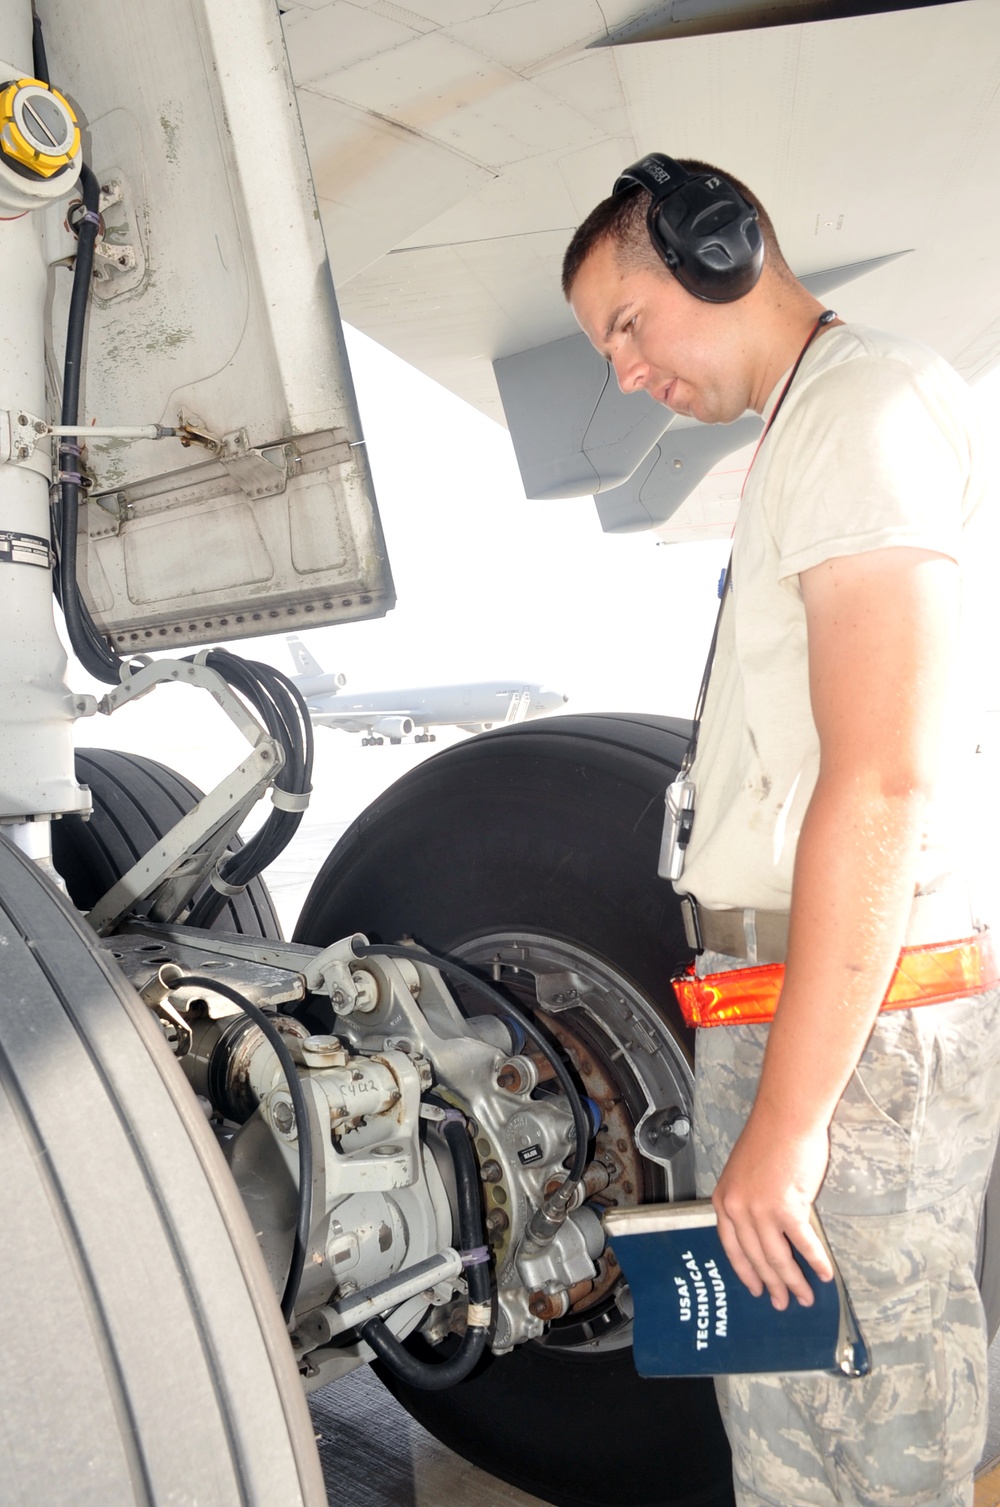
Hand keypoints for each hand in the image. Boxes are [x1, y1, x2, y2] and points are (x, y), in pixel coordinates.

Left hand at [711, 1108, 834, 1309]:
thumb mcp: (745, 1172)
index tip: (755, 1289)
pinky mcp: (787, 1208)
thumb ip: (749, 1199)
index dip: (745, 1271)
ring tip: (805, 1298)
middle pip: (755, 1258)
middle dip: (771, 1284)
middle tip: (783, 1303)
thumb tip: (764, 1226)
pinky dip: (815, 1262)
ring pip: (777, 1258)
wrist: (785, 1118)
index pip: (731, 1247)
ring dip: (793, 1282)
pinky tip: (824, 1275)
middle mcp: (737, 1209)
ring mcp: (761, 1211)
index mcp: (724, 1199)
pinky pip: (803, 1243)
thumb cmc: (769, 1138)